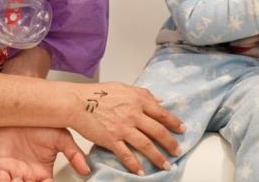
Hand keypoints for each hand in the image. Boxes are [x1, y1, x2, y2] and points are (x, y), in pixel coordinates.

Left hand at [0, 126, 87, 181]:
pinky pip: (1, 181)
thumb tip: (86, 169)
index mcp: (44, 171)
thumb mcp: (62, 137)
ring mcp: (15, 172)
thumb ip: (74, 154)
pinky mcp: (2, 167)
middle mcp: (30, 174)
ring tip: (23, 180)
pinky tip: (13, 181)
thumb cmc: (40, 121)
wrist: (21, 109)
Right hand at [68, 82, 183, 175]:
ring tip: (165, 165)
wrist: (77, 102)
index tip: (182, 129)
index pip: (161, 113)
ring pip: (146, 145)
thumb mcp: (124, 87)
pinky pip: (126, 154)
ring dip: (158, 157)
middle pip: (158, 131)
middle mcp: (133, 114)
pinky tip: (141, 171)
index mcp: (138, 99)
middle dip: (170, 143)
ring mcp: (123, 128)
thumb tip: (159, 100)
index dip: (174, 122)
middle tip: (177, 150)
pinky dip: (135, 164)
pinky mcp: (111, 139)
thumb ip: (143, 93)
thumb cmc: (98, 93)